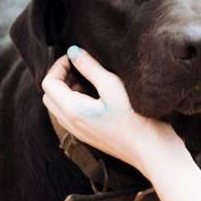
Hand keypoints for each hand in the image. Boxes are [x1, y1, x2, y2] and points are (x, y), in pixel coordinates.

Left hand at [41, 48, 187, 173]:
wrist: (151, 149)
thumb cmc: (136, 116)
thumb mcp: (113, 86)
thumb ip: (90, 67)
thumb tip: (73, 51)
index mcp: (73, 110)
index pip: (49, 83)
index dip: (59, 65)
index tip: (76, 56)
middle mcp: (70, 123)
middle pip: (49, 95)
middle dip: (60, 77)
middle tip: (80, 66)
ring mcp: (79, 132)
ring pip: (58, 106)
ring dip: (67, 89)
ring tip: (90, 79)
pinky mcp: (88, 136)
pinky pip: (70, 115)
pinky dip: (75, 101)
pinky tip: (98, 95)